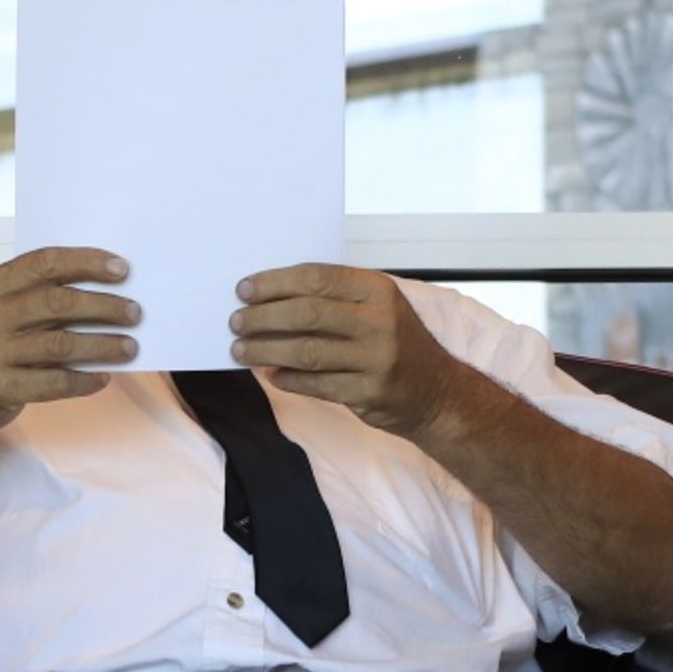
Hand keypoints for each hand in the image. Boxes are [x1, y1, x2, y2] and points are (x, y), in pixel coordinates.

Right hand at [0, 247, 139, 433]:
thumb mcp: (0, 310)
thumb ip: (39, 296)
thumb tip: (105, 290)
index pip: (45, 263)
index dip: (87, 263)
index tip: (122, 270)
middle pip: (58, 303)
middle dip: (104, 306)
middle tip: (135, 312)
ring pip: (61, 345)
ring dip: (103, 345)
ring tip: (129, 346)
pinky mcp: (1, 388)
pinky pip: (54, 383)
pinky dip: (84, 380)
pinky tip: (104, 377)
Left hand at [229, 266, 472, 439]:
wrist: (437, 392)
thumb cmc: (397, 344)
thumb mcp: (378, 308)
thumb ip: (334, 300)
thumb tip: (271, 299)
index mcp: (378, 290)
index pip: (317, 279)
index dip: (275, 283)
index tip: (244, 290)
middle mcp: (380, 321)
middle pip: (307, 313)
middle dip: (263, 317)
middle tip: (236, 322)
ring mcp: (376, 358)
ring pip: (306, 350)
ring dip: (266, 349)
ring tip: (240, 350)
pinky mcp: (368, 392)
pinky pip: (315, 384)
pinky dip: (287, 378)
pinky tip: (270, 373)